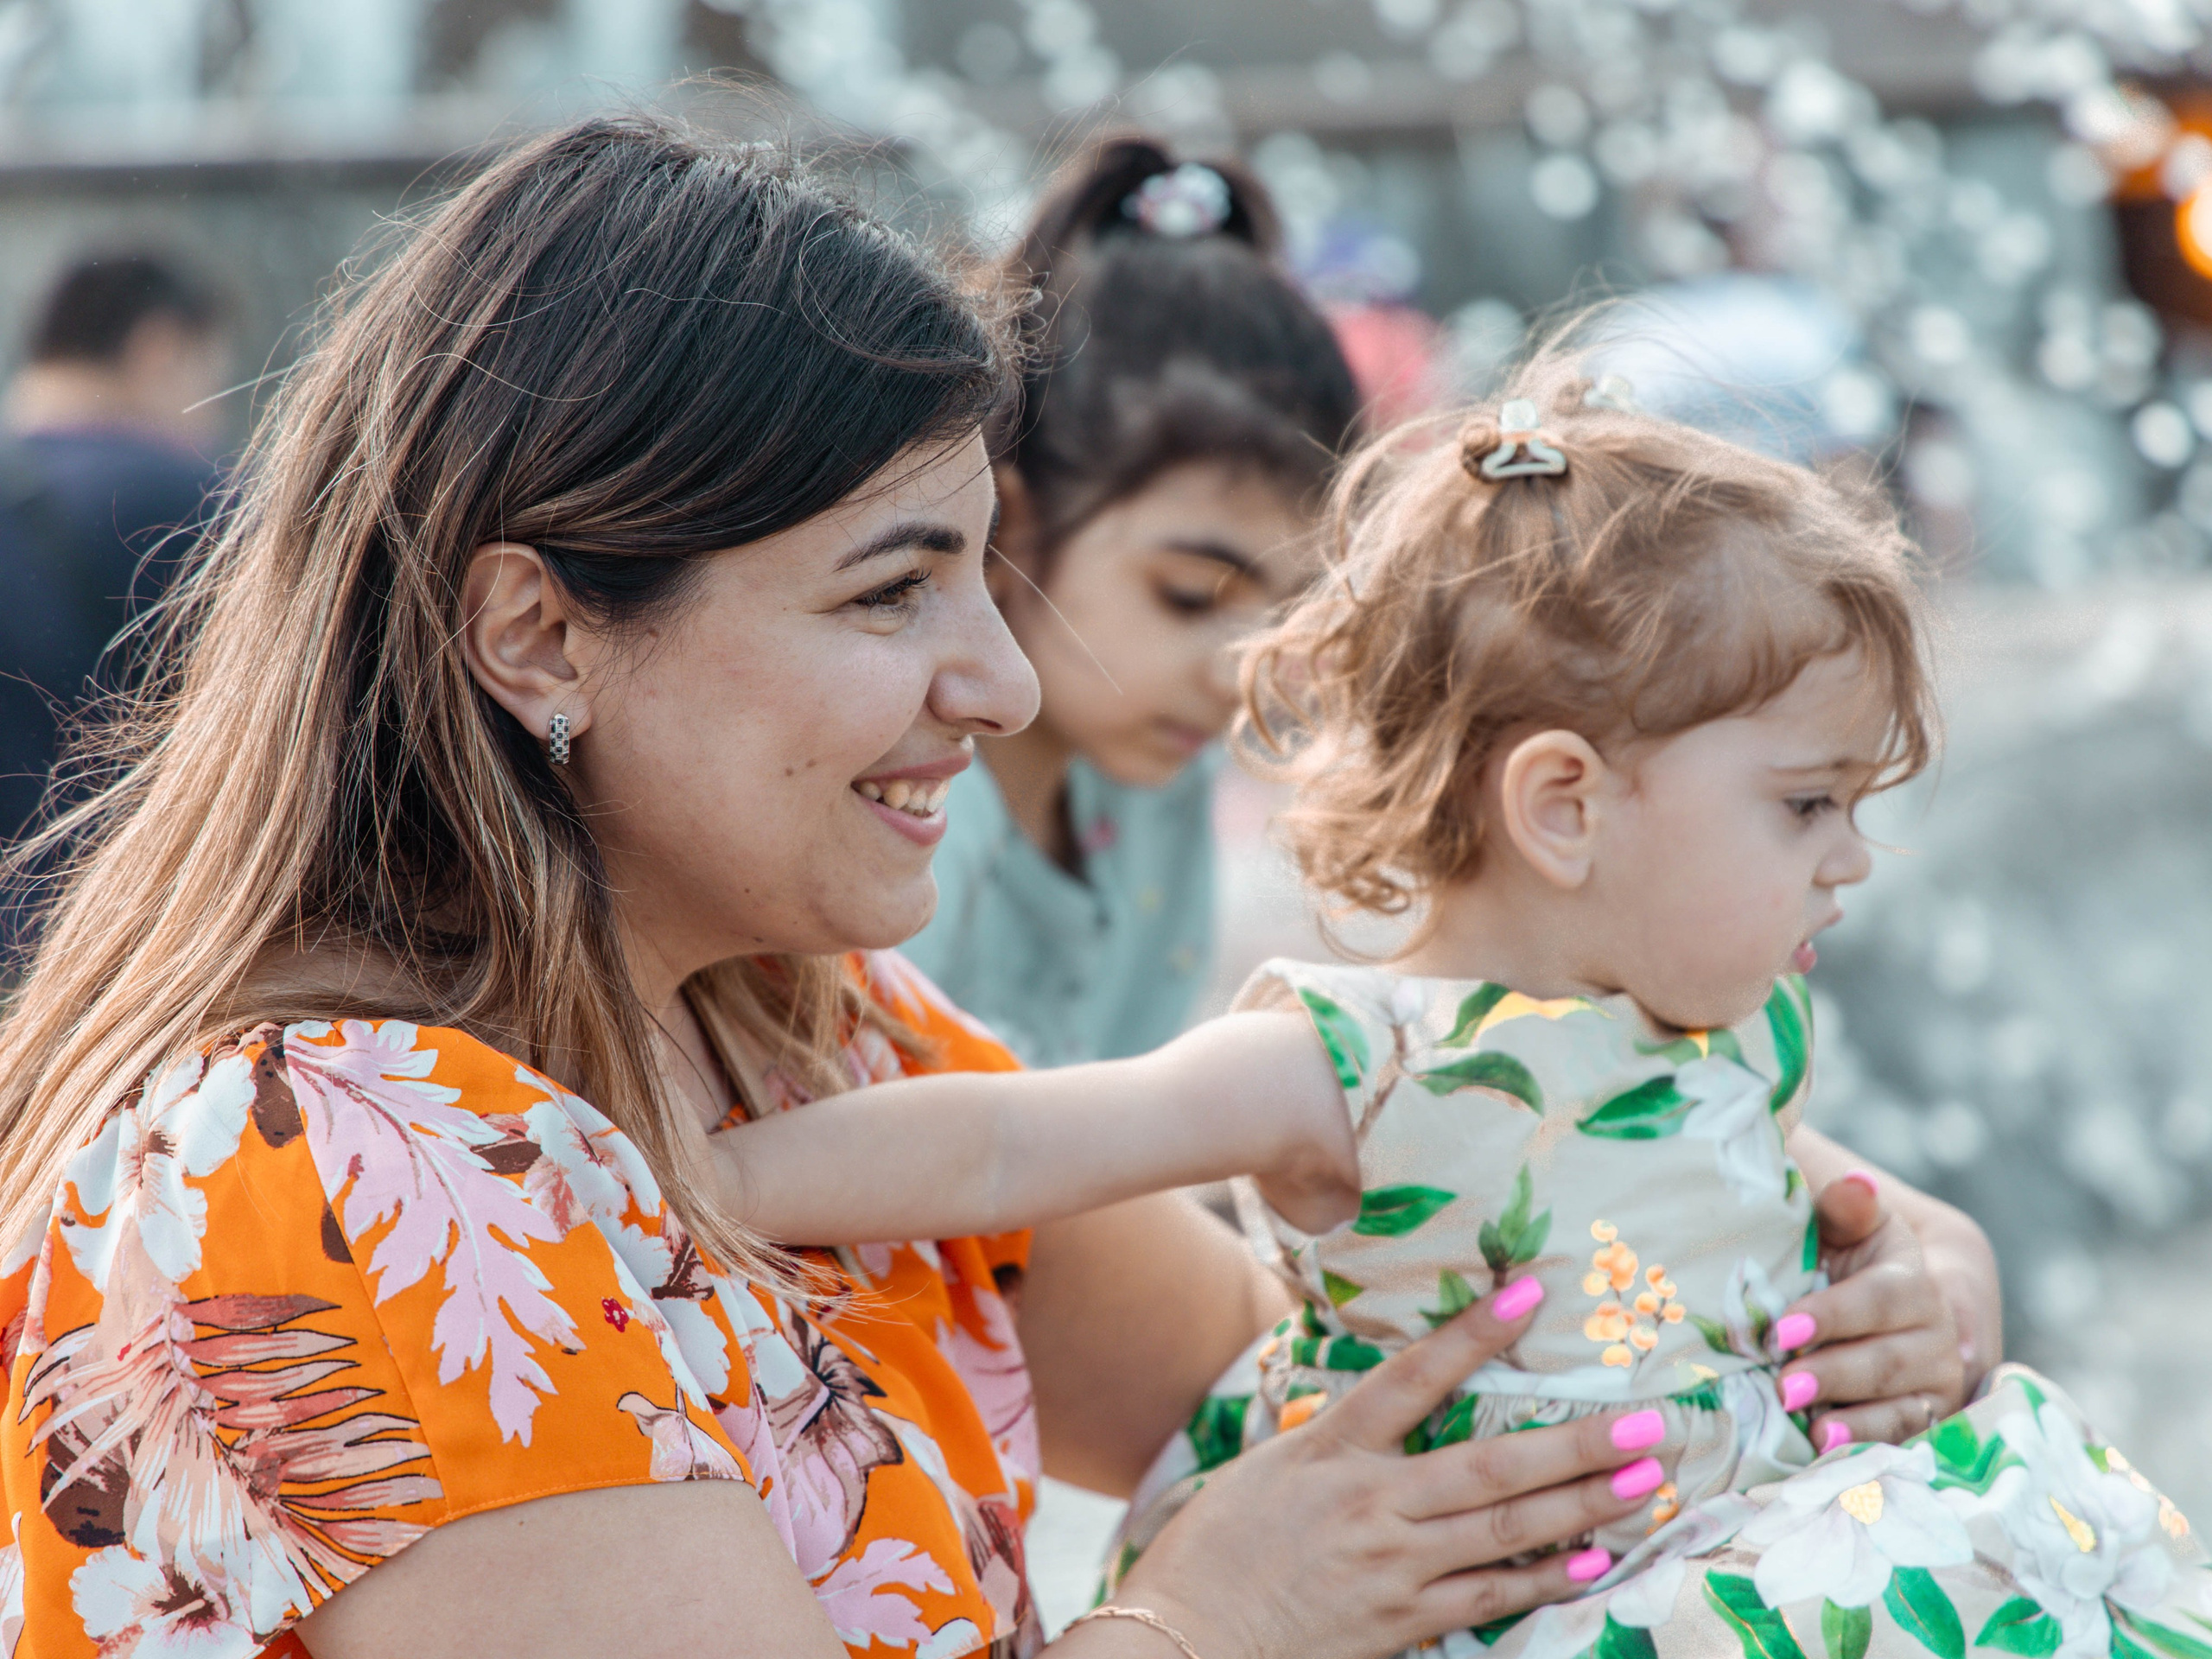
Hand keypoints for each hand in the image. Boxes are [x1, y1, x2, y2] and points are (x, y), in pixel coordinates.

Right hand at [1092, 1283, 1668, 1658]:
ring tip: (1645, 1479)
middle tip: (1649, 1418)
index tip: (1530, 1295)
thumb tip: (1384, 1412)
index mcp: (1329, 1450)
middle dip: (1574, 1440)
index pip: (1412, 1377)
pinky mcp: (1401, 1621)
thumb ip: (1334, 1444)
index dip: (1473, 1334)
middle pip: (1489, 1463)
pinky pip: (1488, 1597)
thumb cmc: (1213, 1552)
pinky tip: (1592, 1559)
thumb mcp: (1267, 1472)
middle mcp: (1369, 1502)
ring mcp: (1392, 1566)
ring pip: (1505, 1528)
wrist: (1182, 1642)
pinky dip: (1544, 1577)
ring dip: (1582, 1503)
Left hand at [1773, 1172, 1967, 1451]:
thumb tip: (1855, 1185)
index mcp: (1911, 1279)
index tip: (1783, 1328)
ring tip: (1809, 1426)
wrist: (1872, 1304)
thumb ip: (1844, 1210)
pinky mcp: (1925, 1418)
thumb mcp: (1842, 1227)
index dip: (1834, 1314)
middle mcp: (1936, 1333)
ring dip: (1853, 1419)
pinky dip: (1868, 1445)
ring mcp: (1935, 1381)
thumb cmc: (1841, 1257)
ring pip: (1900, 1404)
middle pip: (1888, 1359)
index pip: (1881, 1299)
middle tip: (1784, 1384)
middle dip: (1835, 1373)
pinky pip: (1901, 1437)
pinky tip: (1830, 1449)